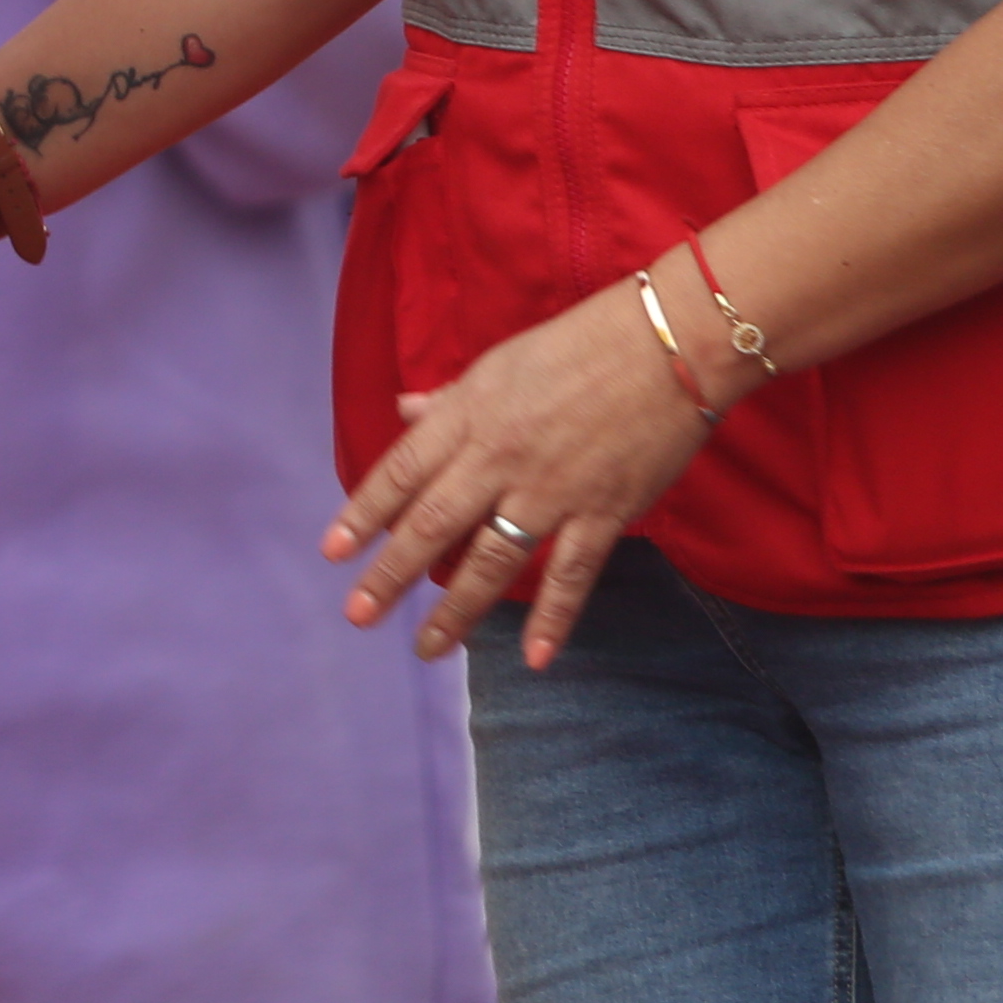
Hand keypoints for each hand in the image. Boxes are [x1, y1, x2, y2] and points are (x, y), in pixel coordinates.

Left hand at [330, 281, 721, 668]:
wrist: (670, 346)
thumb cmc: (580, 344)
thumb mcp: (499, 362)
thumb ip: (451, 399)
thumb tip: (406, 411)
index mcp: (467, 416)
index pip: (400, 472)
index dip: (363, 514)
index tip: (332, 553)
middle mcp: (497, 459)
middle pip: (433, 525)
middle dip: (391, 575)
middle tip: (359, 616)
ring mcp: (551, 491)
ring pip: (491, 560)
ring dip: (457, 610)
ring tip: (428, 648)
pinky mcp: (604, 513)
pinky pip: (571, 575)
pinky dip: (553, 618)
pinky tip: (534, 658)